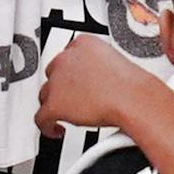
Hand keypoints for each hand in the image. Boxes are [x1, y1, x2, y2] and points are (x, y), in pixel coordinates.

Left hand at [38, 36, 160, 136]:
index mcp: (82, 44)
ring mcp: (57, 81)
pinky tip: (56, 130)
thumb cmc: (130, 85)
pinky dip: (47, 127)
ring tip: (68, 115)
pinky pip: (41, 118)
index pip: (66, 57)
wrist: (132, 98)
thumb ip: (96, 66)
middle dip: (61, 88)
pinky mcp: (54, 104)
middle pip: (53, 75)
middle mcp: (65, 59)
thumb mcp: (113, 62)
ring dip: (55, 104)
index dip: (69, 73)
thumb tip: (93, 79)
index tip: (74, 82)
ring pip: (46, 95)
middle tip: (72, 99)